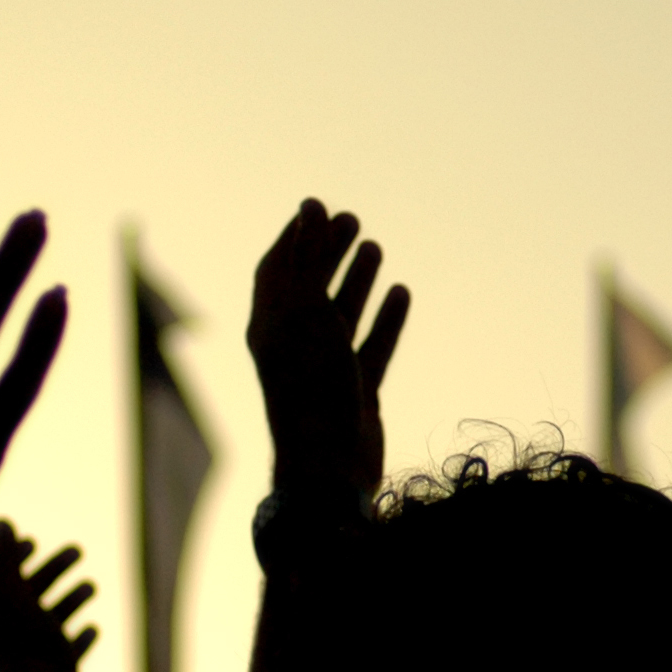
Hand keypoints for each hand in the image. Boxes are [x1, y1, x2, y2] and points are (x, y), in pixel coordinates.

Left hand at [0, 521, 95, 671]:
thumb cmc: (29, 650)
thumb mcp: (16, 596)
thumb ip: (7, 558)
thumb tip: (0, 521)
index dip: (10, 558)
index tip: (34, 541)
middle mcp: (4, 638)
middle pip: (25, 596)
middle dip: (51, 571)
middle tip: (78, 551)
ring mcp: (28, 660)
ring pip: (47, 622)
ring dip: (69, 599)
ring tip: (94, 585)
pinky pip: (63, 654)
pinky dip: (77, 637)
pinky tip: (94, 628)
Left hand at [246, 200, 409, 502]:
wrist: (329, 466)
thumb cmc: (310, 386)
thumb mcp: (305, 310)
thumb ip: (307, 256)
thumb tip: (311, 205)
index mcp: (269, 325)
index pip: (275, 268)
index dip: (294, 236)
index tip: (316, 206)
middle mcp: (293, 344)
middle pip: (309, 287)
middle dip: (328, 252)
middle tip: (353, 220)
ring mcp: (325, 369)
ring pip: (340, 315)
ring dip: (357, 280)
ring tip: (375, 247)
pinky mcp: (355, 391)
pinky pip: (371, 346)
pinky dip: (386, 319)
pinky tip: (402, 293)